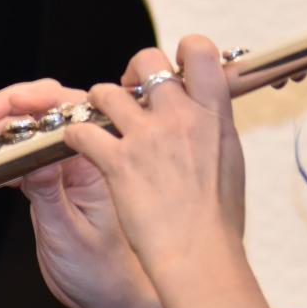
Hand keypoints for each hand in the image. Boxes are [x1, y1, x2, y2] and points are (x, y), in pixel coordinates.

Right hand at [0, 78, 184, 307]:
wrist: (115, 298)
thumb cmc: (106, 272)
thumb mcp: (70, 235)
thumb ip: (49, 192)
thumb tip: (30, 155)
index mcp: (101, 160)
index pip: (65, 112)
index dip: (28, 104)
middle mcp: (86, 156)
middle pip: (42, 111)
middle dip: (1, 113)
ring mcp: (66, 167)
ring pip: (26, 133)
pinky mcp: (50, 181)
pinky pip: (20, 156)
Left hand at [64, 36, 247, 284]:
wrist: (200, 256)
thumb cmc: (219, 220)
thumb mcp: (231, 161)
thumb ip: (215, 128)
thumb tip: (210, 112)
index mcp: (214, 115)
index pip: (199, 51)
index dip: (181, 51)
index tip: (173, 70)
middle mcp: (180, 117)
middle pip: (147, 61)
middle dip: (132, 71)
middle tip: (129, 91)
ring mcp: (146, 137)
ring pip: (106, 92)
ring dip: (98, 103)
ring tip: (100, 120)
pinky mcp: (117, 161)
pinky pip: (82, 131)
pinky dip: (75, 137)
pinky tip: (80, 147)